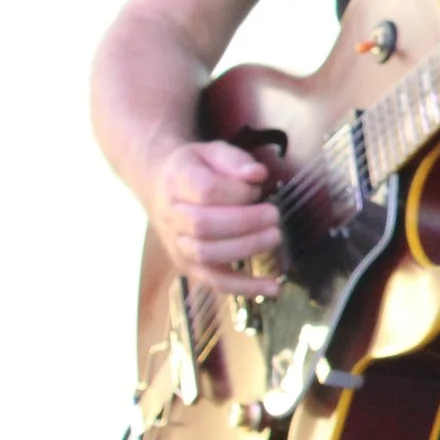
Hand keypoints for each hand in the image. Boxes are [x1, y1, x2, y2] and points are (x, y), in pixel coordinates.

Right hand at [148, 139, 280, 296]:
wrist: (164, 188)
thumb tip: (258, 175)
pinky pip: (215, 282)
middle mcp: (171, 215)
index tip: (257, 188)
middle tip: (274, 215)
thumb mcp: (214, 152)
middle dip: (245, 222)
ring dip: (246, 249)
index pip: (204, 190)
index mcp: (176, 181)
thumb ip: (236, 161)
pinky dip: (245, 288)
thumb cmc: (198, 169)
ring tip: (275, 237)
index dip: (236, 192)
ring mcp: (178, 244)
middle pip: (203, 225)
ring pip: (207, 255)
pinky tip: (273, 288)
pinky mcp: (190, 266)